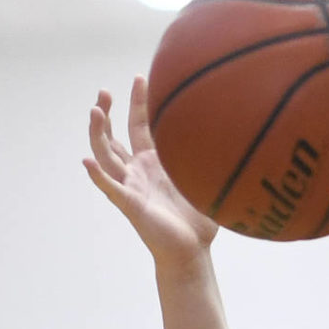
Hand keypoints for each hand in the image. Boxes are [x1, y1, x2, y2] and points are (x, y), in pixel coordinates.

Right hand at [83, 77, 217, 264]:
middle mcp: (137, 171)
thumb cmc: (199, 219)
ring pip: (106, 156)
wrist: (192, 251)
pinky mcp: (130, 204)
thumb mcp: (208, 179)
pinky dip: (98, 177)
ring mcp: (131, 186)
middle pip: (114, 136)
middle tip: (103, 91)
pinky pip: (111, 189)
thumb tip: (241, 133)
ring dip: (98, 134)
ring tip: (94, 112)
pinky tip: (87, 163)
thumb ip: (216, 158)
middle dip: (107, 112)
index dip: (139, 102)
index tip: (140, 77)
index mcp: (154, 162)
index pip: (141, 126)